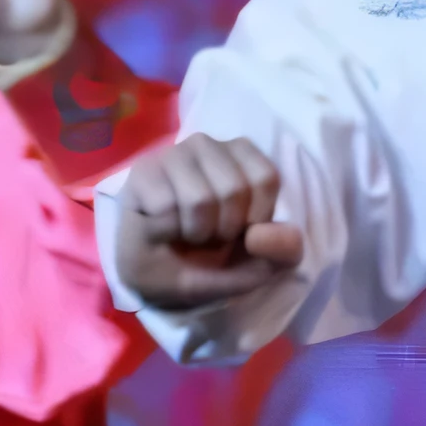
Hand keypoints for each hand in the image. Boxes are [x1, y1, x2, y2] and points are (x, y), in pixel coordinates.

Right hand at [110, 133, 303, 313]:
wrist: (158, 280)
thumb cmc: (211, 261)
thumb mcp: (259, 265)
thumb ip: (282, 252)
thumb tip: (259, 236)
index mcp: (244, 156)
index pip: (266, 177)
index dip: (257, 218)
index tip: (243, 231)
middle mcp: (207, 145)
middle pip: (234, 188)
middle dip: (224, 229)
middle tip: (209, 234)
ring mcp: (173, 154)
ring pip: (199, 199)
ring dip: (194, 232)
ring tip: (186, 231)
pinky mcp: (143, 171)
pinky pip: (165, 208)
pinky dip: (165, 231)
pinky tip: (160, 228)